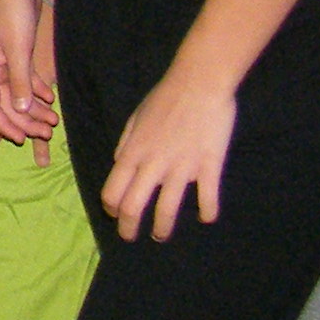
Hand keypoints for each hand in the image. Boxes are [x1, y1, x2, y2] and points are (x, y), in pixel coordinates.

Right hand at [0, 0, 58, 161]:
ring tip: (53, 121)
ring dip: (33, 109)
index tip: (23, 139)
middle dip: (25, 121)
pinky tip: (51, 99)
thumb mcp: (18, 50)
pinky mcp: (17, 55)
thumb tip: (21, 110)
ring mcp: (5, 62)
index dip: (5, 126)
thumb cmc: (13, 14)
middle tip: (47, 132)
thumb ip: (19, 81)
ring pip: (16, 94)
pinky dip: (36, 91)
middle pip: (5, 104)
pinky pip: (25, 80)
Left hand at [103, 66, 235, 240]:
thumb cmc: (165, 97)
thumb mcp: (135, 118)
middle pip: (133, 206)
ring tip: (161, 236)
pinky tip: (206, 218)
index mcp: (133, 152)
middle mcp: (153, 164)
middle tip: (131, 237)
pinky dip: (207, 212)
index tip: (115, 216)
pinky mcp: (209, 165)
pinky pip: (208, 198)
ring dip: (162, 228)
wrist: (199, 82)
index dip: (111, 208)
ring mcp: (182, 167)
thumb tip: (119, 163)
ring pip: (167, 210)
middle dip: (128, 228)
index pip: (112, 191)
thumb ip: (126, 143)